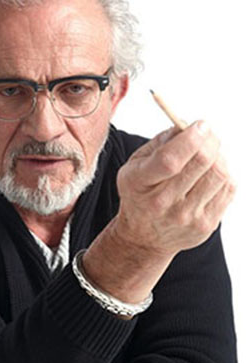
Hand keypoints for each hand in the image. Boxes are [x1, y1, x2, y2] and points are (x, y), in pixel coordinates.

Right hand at [82, 121, 235, 302]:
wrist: (144, 237)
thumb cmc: (140, 193)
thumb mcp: (135, 165)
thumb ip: (159, 143)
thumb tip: (188, 126)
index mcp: (139, 183)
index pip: (170, 160)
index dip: (190, 138)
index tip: (200, 125)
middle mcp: (163, 203)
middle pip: (201, 163)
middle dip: (209, 140)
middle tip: (206, 134)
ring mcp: (187, 217)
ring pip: (219, 173)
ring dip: (218, 156)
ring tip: (207, 155)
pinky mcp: (206, 225)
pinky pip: (228, 188)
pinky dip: (223, 173)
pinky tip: (209, 173)